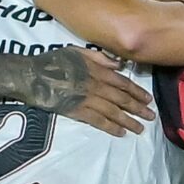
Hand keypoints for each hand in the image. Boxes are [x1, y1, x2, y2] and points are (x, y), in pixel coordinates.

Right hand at [32, 47, 151, 136]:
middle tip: (150, 117)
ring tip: (140, 129)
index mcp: (97, 70)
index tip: (148, 100)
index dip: (137, 91)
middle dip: (138, 108)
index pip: (123, 82)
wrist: (33, 76)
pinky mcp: (77, 111)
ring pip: (114, 112)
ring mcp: (87, 99)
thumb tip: (119, 65)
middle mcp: (96, 85)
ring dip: (129, 121)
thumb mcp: (77, 51)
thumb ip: (99, 57)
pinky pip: (98, 121)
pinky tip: (120, 132)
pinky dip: (111, 127)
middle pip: (122, 99)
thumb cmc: (53, 61)